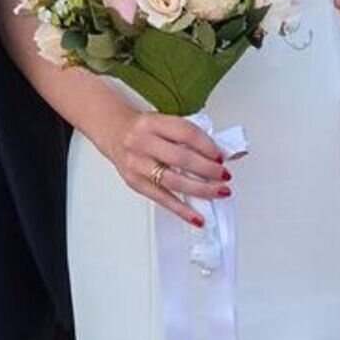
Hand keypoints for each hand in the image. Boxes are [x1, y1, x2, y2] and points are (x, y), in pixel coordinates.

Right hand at [89, 107, 231, 227]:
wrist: (113, 132)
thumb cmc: (143, 129)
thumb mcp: (165, 123)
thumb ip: (192, 136)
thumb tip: (225, 152)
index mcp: (153, 123)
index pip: (186, 133)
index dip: (207, 146)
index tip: (221, 156)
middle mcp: (142, 142)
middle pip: (181, 159)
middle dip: (208, 170)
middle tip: (224, 176)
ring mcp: (137, 164)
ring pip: (173, 181)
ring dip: (200, 189)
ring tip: (218, 192)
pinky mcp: (135, 183)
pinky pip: (162, 199)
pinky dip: (182, 210)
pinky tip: (197, 217)